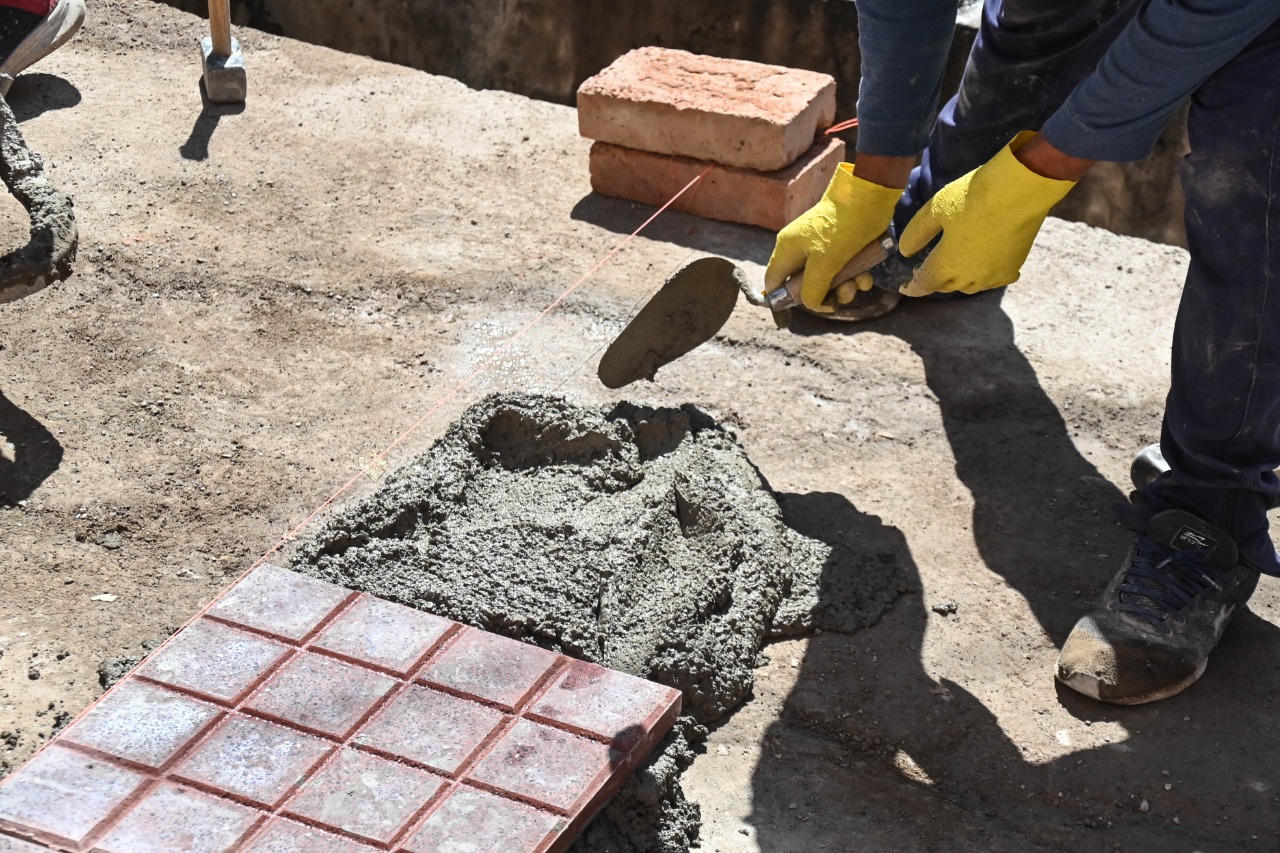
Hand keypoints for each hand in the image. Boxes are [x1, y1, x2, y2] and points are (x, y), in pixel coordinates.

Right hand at [765, 163, 901, 311]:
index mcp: (788, 250)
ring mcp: (823, 248)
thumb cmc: (841, 227)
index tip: (796, 314)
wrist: (871, 196)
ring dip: (845, 288)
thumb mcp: (824, 262)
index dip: (781, 299)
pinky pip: (844, 271)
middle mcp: (802, 250)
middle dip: (824, 295)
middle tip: (839, 297)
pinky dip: (856, 276)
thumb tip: (812, 305)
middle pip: (805, 286)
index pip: (773, 281)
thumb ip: (812, 289)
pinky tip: (867, 274)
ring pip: (828, 281)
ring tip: (858, 283)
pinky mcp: (843, 247)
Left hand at [899, 132, 1077, 296]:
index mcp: (947, 264)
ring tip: (952, 270)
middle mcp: (969, 276)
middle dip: (934, 281)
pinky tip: (982, 270)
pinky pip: (994, 281)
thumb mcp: (935, 210)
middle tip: (926, 272)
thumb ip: (916, 233)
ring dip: (957, 281)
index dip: (912, 287)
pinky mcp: (1013, 267)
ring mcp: (993, 275)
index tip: (904, 288)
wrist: (1019, 191)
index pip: (924, 284)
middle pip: (946, 286)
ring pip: (969, 287)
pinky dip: (983, 278)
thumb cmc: (973, 197)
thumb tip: (904, 251)